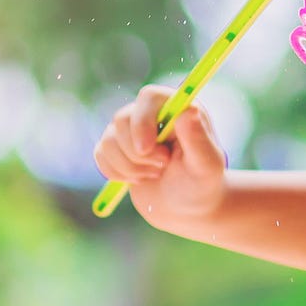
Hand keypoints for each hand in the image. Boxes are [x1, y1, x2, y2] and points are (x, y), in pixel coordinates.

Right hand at [92, 84, 228, 224]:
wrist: (186, 207)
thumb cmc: (202, 184)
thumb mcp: (205, 164)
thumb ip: (198, 138)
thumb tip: (189, 110)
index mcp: (177, 108)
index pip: (148, 97)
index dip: (142, 121)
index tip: (145, 150)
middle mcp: (152, 113)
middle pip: (123, 118)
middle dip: (138, 153)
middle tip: (162, 167)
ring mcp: (132, 129)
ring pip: (109, 139)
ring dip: (130, 166)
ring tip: (155, 174)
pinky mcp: (117, 148)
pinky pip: (101, 154)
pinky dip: (116, 173)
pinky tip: (139, 179)